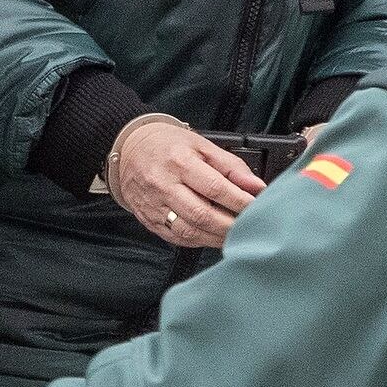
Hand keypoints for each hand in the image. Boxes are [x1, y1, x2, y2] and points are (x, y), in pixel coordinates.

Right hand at [107, 116, 262, 249]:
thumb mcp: (202, 145)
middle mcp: (163, 185)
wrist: (129, 149)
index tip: (257, 208)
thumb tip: (256, 187)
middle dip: (230, 225)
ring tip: (233, 234)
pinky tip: (211, 236)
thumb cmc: (168, 146)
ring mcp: (153, 205)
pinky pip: (176, 238)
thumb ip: (231, 167)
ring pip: (188, 231)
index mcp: (179, 162)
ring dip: (216, 237)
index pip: (215, 188)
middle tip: (249, 227)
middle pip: (202, 215)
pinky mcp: (148, 220)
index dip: (240, 202)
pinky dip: (198, 241)